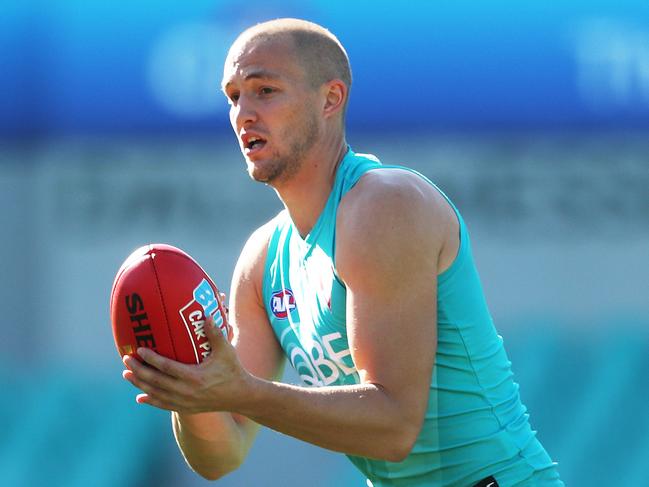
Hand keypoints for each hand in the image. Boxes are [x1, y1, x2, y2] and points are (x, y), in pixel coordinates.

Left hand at [122, 316, 250, 413]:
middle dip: (139, 371)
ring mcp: (185, 402)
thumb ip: (216, 333)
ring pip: (156, 394)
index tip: (140, 350)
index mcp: (195, 377)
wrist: (239, 396)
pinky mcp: (186, 408)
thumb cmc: (232, 370)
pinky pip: (164, 405)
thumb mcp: (226, 351)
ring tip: (127, 374)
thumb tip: (206, 315)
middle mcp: (187, 392)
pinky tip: (140, 397)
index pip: (167, 368)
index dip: (152, 359)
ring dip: (140, 385)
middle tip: (127, 360)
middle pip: (156, 381)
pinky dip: (150, 401)